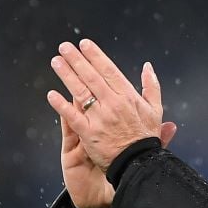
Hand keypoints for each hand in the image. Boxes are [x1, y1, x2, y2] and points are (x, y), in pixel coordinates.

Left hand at [47, 39, 176, 207]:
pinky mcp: (89, 133)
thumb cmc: (146, 137)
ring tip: (56, 61)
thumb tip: (147, 67)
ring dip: (66, 75)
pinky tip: (51, 94)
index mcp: (128, 96)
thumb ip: (151, 86)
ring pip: (80, 91)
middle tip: (65, 47)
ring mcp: (99, 118)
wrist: (140, 163)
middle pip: (91, 77)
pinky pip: (72, 116)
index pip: (109, 70)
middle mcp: (113, 104)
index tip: (85, 44)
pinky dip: (61, 105)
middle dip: (77, 60)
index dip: (95, 56)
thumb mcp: (155, 109)